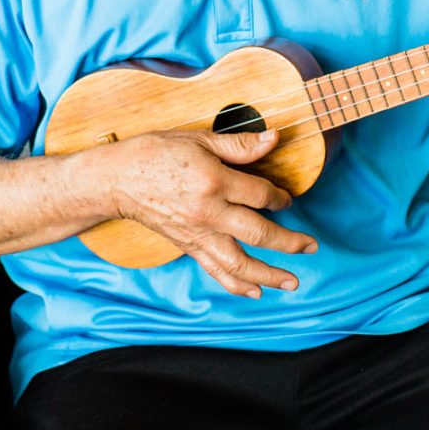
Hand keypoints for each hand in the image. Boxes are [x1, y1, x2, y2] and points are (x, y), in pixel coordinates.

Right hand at [109, 129, 318, 298]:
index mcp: (213, 181)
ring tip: (292, 281)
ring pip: (239, 262)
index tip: (287, 198)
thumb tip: (273, 138)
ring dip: (269, 274)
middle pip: (258, 233)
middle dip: (289, 242)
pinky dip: (236, 284)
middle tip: (311, 246)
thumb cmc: (155, 153)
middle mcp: (208, 213)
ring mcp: (197, 234)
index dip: (279, 197)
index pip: (259, 195)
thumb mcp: (197, 139)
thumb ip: (238, 144)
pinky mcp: (188, 246)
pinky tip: (255, 291)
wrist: (117, 180)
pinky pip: (215, 270)